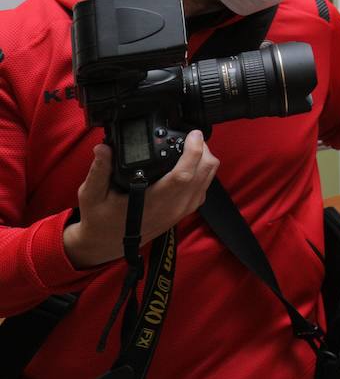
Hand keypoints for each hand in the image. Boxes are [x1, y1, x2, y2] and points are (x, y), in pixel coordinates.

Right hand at [62, 133, 219, 268]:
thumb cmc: (99, 220)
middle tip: (191, 136)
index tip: (192, 134)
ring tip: (190, 146)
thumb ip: (99, 171)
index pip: (184, 175)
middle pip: (204, 173)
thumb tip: (103, 147)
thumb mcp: (92, 195)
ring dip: (204, 160)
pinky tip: (189, 164)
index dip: (193, 151)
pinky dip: (203, 173)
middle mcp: (173, 207)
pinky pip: (203, 188)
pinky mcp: (184, 212)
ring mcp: (181, 210)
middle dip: (203, 150)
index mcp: (153, 201)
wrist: (105, 244)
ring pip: (208, 179)